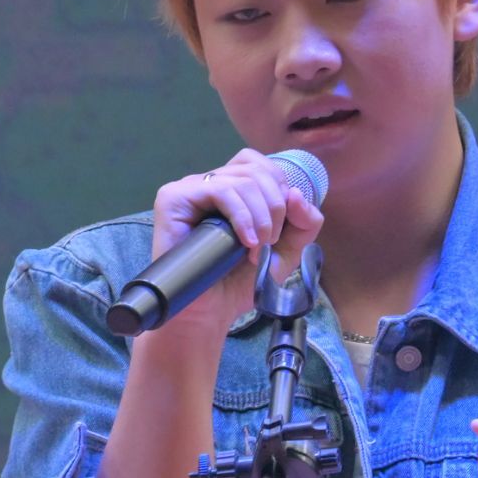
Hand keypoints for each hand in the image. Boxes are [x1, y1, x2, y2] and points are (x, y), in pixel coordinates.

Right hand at [145, 148, 325, 352]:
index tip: (281, 230)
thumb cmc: (239, 282)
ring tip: (257, 249)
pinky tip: (245, 241)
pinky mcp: (174, 198)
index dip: (281, 192)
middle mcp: (211, 183)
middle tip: (269, 243)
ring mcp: (191, 188)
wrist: (209, 311)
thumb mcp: (285, 252)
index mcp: (233, 188)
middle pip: (257, 170)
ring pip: (243, 181)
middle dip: (275, 208)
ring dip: (261, 218)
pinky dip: (242, 216)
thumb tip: (297, 194)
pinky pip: (219, 190)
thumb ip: (303, 223)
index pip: (262, 166)